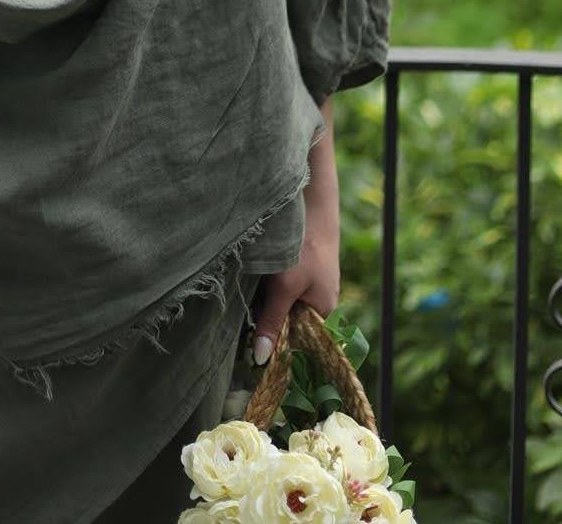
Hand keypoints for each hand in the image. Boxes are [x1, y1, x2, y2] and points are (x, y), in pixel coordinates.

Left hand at [248, 210, 339, 366]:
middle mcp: (317, 302)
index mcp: (323, 313)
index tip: (249, 355)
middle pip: (288, 323)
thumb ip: (272, 321)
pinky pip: (278, 288)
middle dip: (265, 325)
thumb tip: (261, 359)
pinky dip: (265, 289)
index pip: (299, 343)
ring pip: (280, 304)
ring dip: (262, 305)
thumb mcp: (285, 288)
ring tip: (242, 305)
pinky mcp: (297, 269)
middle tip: (239, 328)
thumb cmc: (305, 247)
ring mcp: (307, 284)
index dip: (276, 349)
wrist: (309, 202)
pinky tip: (251, 283)